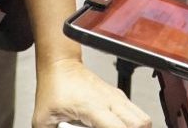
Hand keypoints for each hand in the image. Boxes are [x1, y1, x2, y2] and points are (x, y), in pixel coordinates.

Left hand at [34, 57, 150, 127]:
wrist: (60, 65)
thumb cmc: (53, 88)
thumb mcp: (44, 119)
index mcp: (93, 106)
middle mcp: (110, 101)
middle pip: (141, 124)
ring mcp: (117, 98)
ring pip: (143, 119)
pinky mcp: (118, 97)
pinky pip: (135, 114)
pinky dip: (130, 124)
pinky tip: (113, 126)